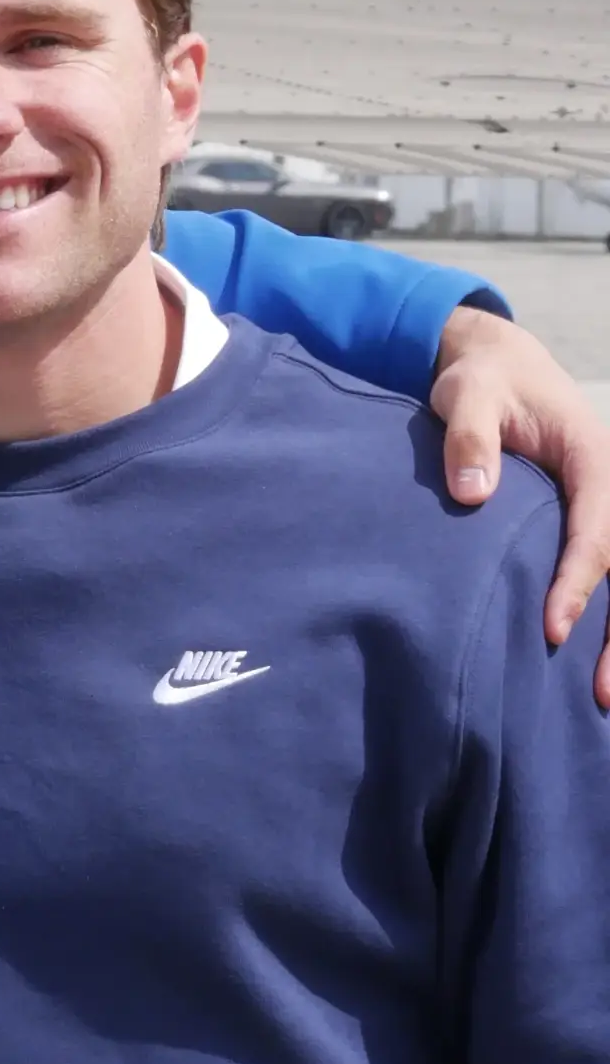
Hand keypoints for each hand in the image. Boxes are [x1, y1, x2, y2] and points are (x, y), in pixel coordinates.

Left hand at [432, 307, 609, 707]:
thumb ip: (469, 438)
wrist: (496, 365)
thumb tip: (473, 494)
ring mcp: (601, 506)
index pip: (595, 528)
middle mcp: (608, 486)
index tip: (553, 629)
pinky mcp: (586, 520)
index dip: (577, 581)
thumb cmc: (481, 381)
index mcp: (592, 457)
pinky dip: (604, 615)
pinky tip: (594, 664)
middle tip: (600, 693)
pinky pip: (601, 566)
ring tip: (602, 698)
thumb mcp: (467, 394)